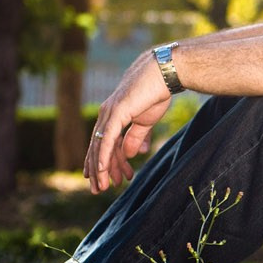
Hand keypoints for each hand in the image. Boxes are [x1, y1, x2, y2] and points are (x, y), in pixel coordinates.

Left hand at [85, 50, 173, 192]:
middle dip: (98, 170)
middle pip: (98, 147)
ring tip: (102, 187)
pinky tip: (102, 171)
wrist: (164, 72)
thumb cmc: (156, 92)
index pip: (104, 143)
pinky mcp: (116, 113)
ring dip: (100, 169)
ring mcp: (109, 113)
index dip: (103, 162)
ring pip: (100, 147)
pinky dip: (104, 157)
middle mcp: (106, 115)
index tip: (106, 180)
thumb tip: (131, 154)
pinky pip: (107, 140)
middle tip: (98, 189)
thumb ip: (135, 136)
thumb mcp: (145, 120)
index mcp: (113, 116)